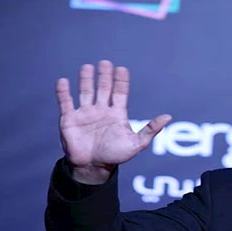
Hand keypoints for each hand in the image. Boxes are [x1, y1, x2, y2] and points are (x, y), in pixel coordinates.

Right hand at [55, 60, 171, 183]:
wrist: (93, 167)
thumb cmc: (115, 156)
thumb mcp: (136, 144)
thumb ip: (150, 130)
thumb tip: (168, 117)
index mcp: (117, 113)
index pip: (119, 92)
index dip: (120, 81)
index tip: (122, 69)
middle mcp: (101, 110)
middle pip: (103, 88)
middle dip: (104, 76)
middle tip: (105, 62)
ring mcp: (85, 113)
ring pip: (85, 92)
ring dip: (86, 80)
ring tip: (87, 67)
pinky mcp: (69, 119)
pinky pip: (66, 102)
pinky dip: (63, 92)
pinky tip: (63, 81)